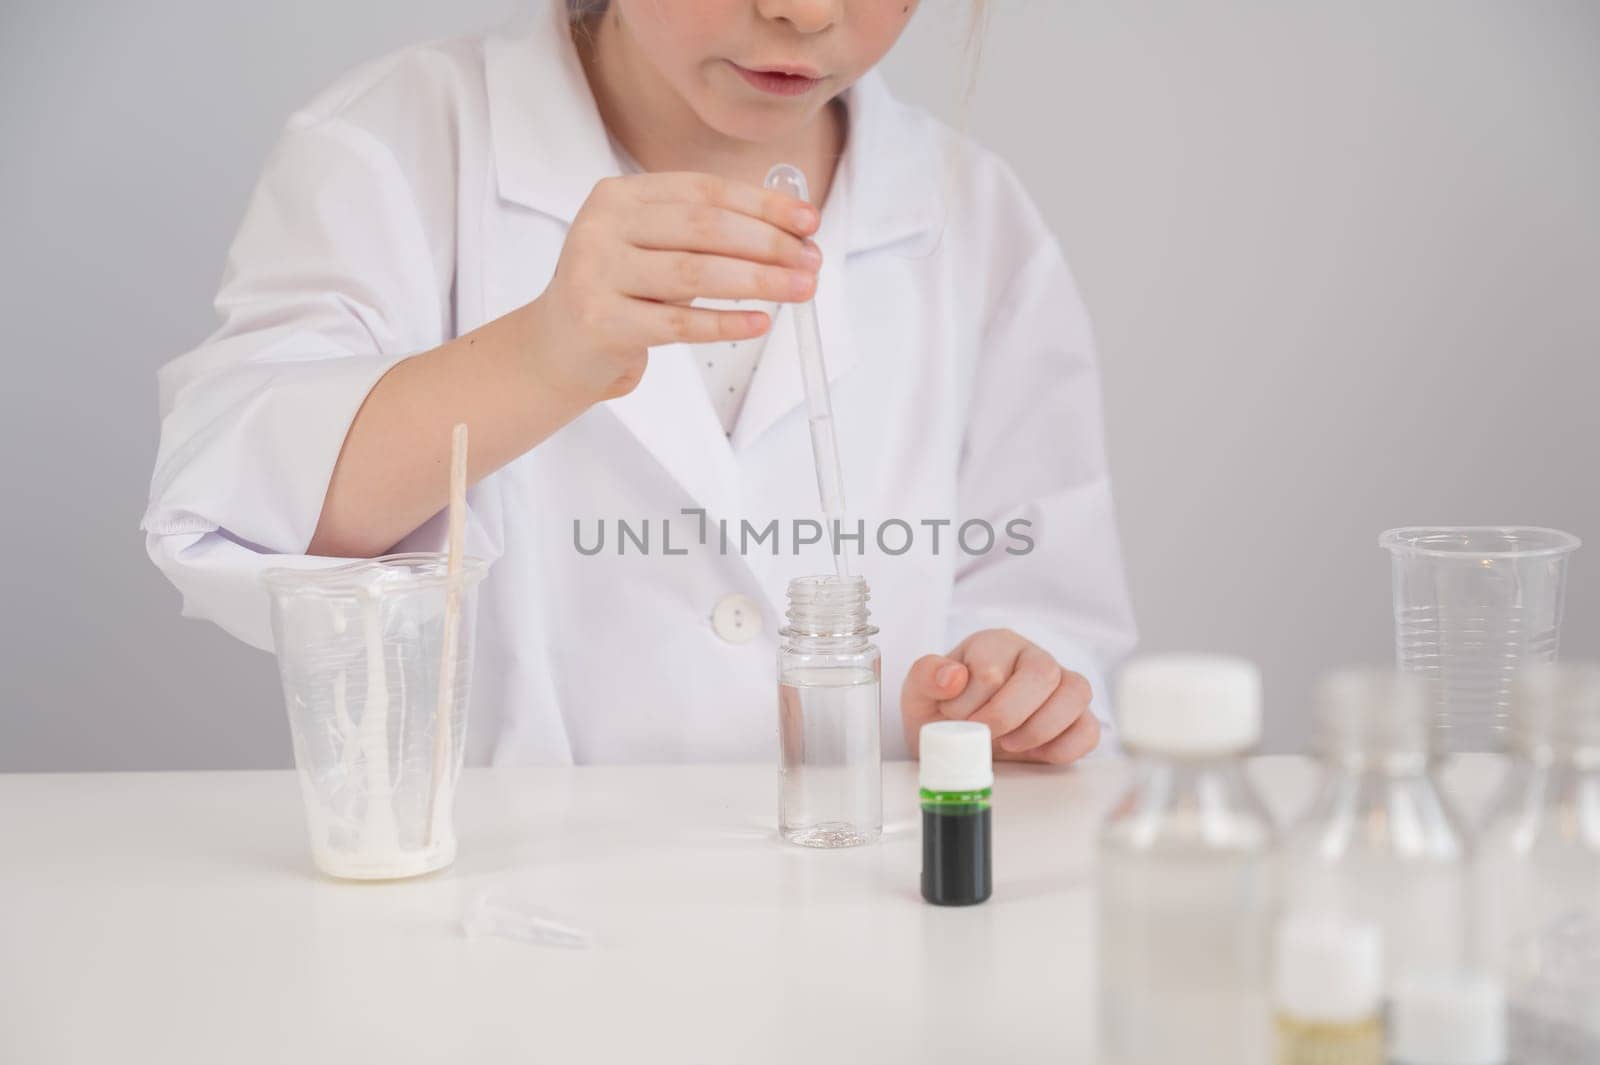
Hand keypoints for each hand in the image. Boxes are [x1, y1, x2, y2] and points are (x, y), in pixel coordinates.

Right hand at [522, 171, 821, 406]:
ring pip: (696, 274)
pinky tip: (759, 323)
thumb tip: (792, 234)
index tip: (809, 221)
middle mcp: (603, 226)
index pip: (705, 191)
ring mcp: (596, 273)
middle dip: (769, 244)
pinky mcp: (601, 321)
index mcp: (620, 196)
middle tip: (811, 262)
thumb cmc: (619, 293)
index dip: (762, 205)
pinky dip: (725, 323)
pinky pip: (679, 323)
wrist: (557, 348)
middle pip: (704, 229)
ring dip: (759, 281)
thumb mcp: (652, 248)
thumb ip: (706, 234)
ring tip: (800, 290)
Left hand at [901, 629, 1099, 764]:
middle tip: (983, 733)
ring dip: (1038, 729)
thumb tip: (953, 676)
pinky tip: (1035, 755)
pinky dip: (1064, 748)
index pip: (992, 668)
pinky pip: (1089, 728)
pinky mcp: (1077, 718)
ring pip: (1076, 692)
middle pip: (1042, 673)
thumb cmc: (943, 709)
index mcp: (996, 643)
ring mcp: (1061, 686)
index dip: (970, 701)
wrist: (956, 739)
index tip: (954, 715)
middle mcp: (1033, 657)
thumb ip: (926, 676)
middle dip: (1006, 715)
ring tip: (1008, 744)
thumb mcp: (919, 692)